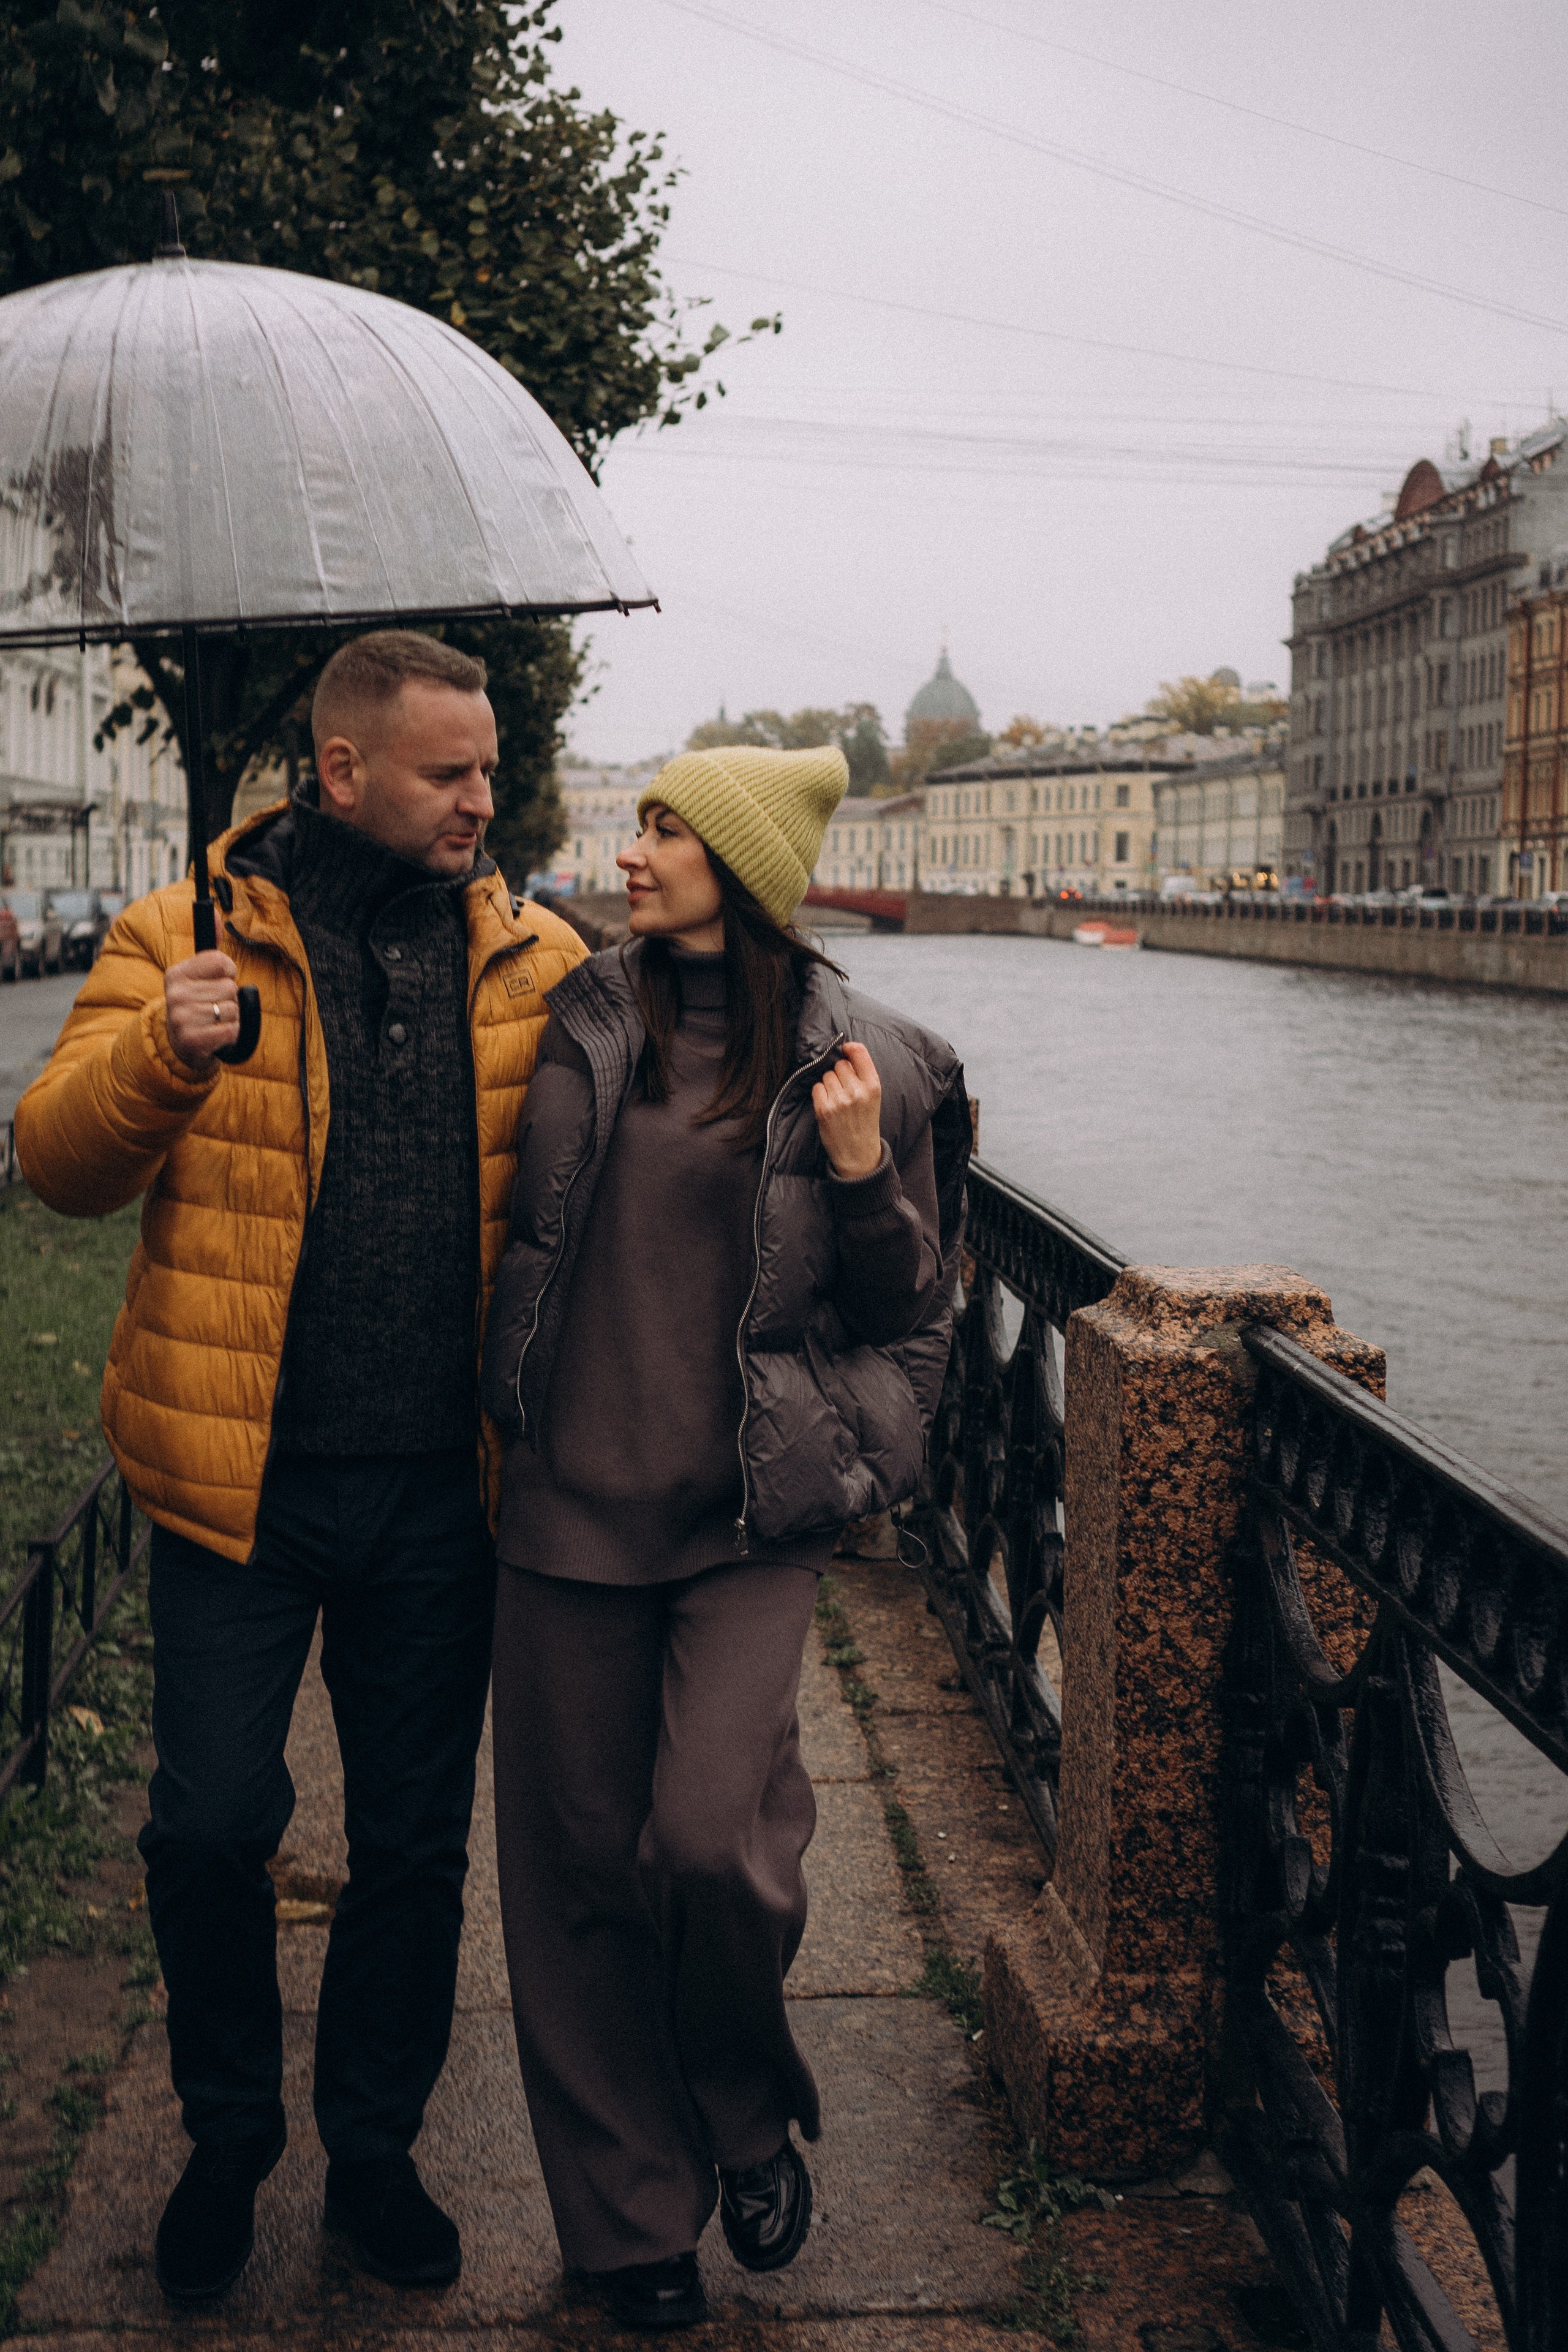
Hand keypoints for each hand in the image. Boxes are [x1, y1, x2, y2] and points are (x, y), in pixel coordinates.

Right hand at [165, 951, 239, 1071]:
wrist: (181, 1046)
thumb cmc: (197, 1005)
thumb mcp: (198, 975)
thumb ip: (211, 947)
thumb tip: (215, 912)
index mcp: (177, 973)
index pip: (220, 961)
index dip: (228, 972)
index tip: (217, 981)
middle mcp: (175, 994)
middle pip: (229, 988)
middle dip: (229, 999)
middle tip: (213, 1007)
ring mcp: (182, 1018)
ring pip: (232, 1009)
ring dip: (230, 1018)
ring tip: (213, 1021)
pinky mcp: (192, 1040)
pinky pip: (232, 1030)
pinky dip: (231, 1034)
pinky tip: (216, 1035)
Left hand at [812, 1041, 883, 1179]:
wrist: (858, 1154)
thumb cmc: (865, 1123)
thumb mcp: (873, 1097)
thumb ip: (863, 1075)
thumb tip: (845, 1052)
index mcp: (873, 1086)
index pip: (859, 1052)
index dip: (849, 1048)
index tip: (845, 1050)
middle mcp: (857, 1092)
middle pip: (839, 1064)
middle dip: (839, 1072)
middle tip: (844, 1088)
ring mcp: (839, 1101)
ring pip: (826, 1075)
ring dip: (829, 1083)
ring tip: (837, 1099)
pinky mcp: (823, 1109)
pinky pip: (816, 1087)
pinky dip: (820, 1093)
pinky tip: (828, 1104)